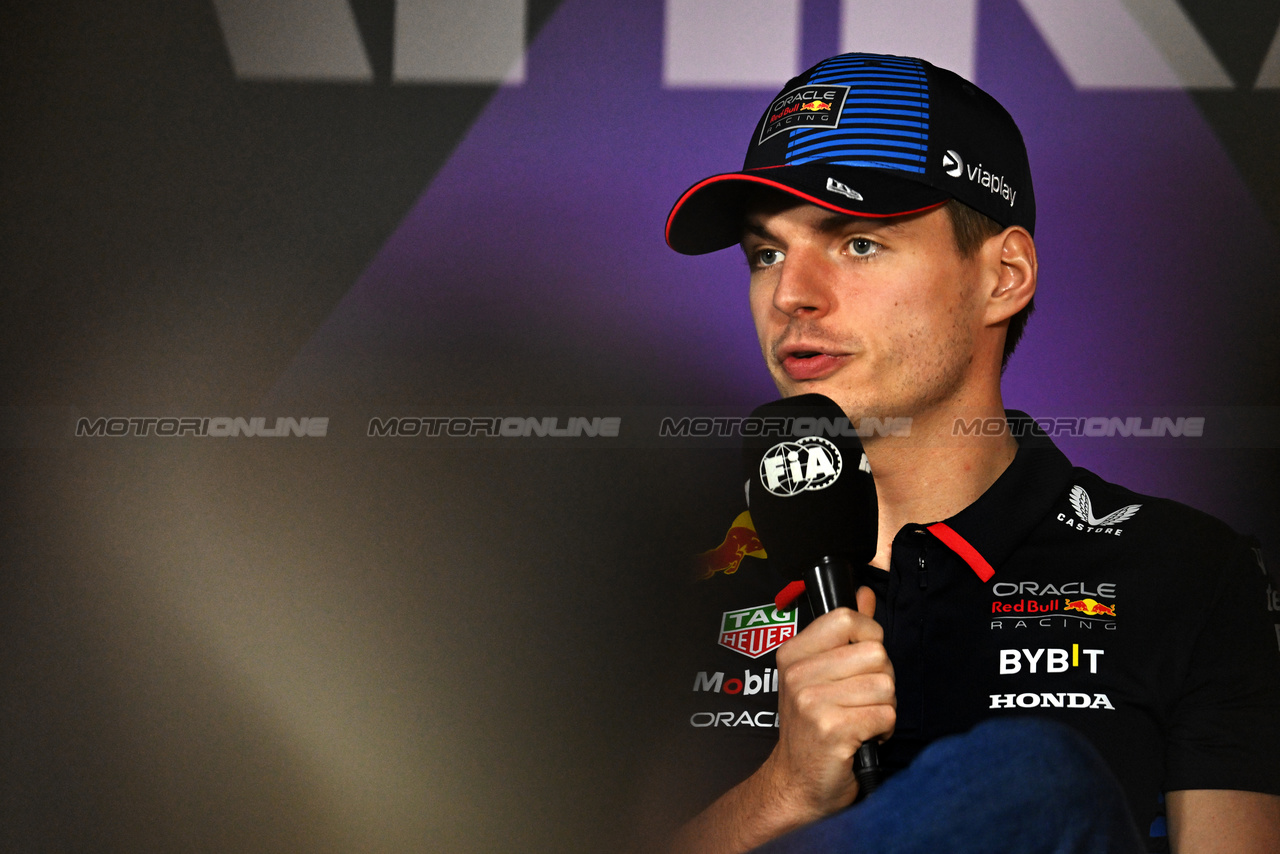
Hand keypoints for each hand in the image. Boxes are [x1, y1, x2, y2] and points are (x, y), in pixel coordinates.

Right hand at [761, 586, 895, 822]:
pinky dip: (884, 729)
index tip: (862, 660)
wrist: (797, 783)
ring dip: (885, 707)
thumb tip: (863, 593)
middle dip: (882, 679)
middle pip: (875, 653)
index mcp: (793, 653)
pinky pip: (886, 715)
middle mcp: (798, 674)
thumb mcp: (820, 673)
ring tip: (861, 719)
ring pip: (885, 685)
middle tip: (862, 699)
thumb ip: (844, 632)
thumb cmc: (813, 727)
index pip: (847, 619)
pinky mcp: (832, 730)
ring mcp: (812, 702)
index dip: (870, 638)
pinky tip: (864, 736)